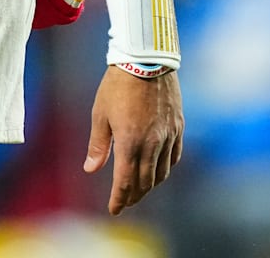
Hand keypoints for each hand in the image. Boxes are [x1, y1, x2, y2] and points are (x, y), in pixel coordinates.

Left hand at [82, 66, 183, 214]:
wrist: (146, 59)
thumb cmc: (118, 84)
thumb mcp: (100, 114)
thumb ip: (98, 145)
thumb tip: (91, 169)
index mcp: (130, 143)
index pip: (126, 182)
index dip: (119, 199)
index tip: (114, 209)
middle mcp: (152, 144)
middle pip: (145, 182)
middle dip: (134, 196)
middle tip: (125, 202)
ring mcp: (168, 135)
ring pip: (162, 172)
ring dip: (150, 185)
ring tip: (140, 188)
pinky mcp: (178, 126)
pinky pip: (174, 156)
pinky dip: (166, 168)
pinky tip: (159, 169)